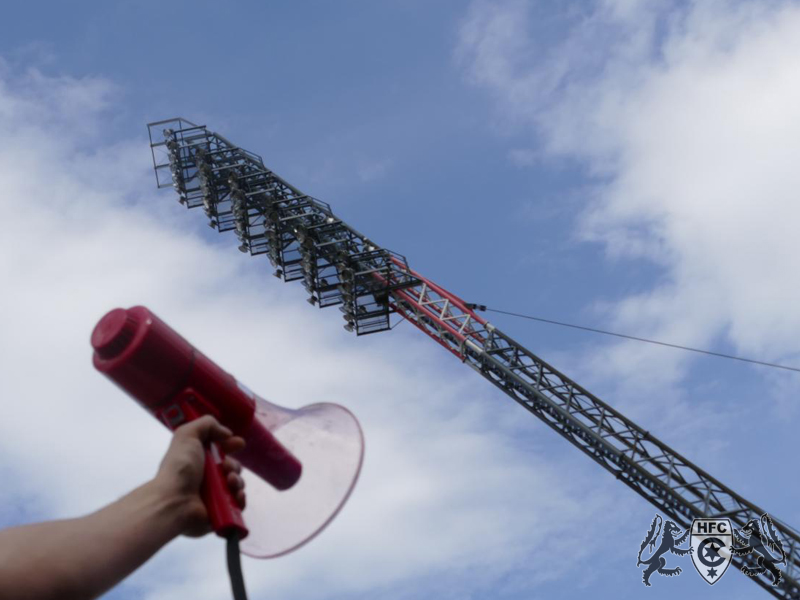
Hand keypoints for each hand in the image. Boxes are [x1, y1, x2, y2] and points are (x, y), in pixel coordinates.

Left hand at [153, 415, 246, 536]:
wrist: (173, 501)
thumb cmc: (180, 467)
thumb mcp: (187, 435)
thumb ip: (207, 424)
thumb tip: (227, 434)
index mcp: (198, 461)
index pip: (220, 451)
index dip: (231, 445)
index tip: (239, 444)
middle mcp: (206, 478)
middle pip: (232, 468)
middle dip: (234, 465)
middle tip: (225, 468)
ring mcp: (214, 497)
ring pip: (237, 485)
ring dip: (238, 481)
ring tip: (229, 482)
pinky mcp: (220, 513)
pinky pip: (238, 505)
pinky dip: (240, 499)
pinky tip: (236, 495)